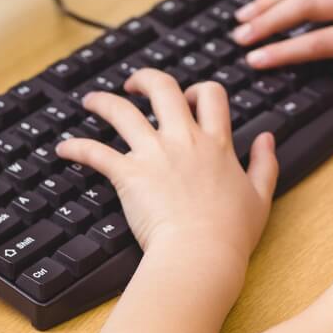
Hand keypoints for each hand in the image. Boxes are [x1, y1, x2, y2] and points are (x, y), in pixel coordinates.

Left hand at [55, 69, 279, 265]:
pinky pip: (96, 152)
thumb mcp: (261, 196)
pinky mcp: (129, 174)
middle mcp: (184, 140)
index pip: (210, 96)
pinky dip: (76, 148)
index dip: (198, 89)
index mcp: (216, 144)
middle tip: (134, 83)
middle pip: (163, 89)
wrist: (201, 254)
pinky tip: (64, 149)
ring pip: (123, 112)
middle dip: (146, 79)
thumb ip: (265, 163)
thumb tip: (268, 138)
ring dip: (103, 102)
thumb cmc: (231, 234)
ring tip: (91, 101)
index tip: (188, 96)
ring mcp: (154, 154)